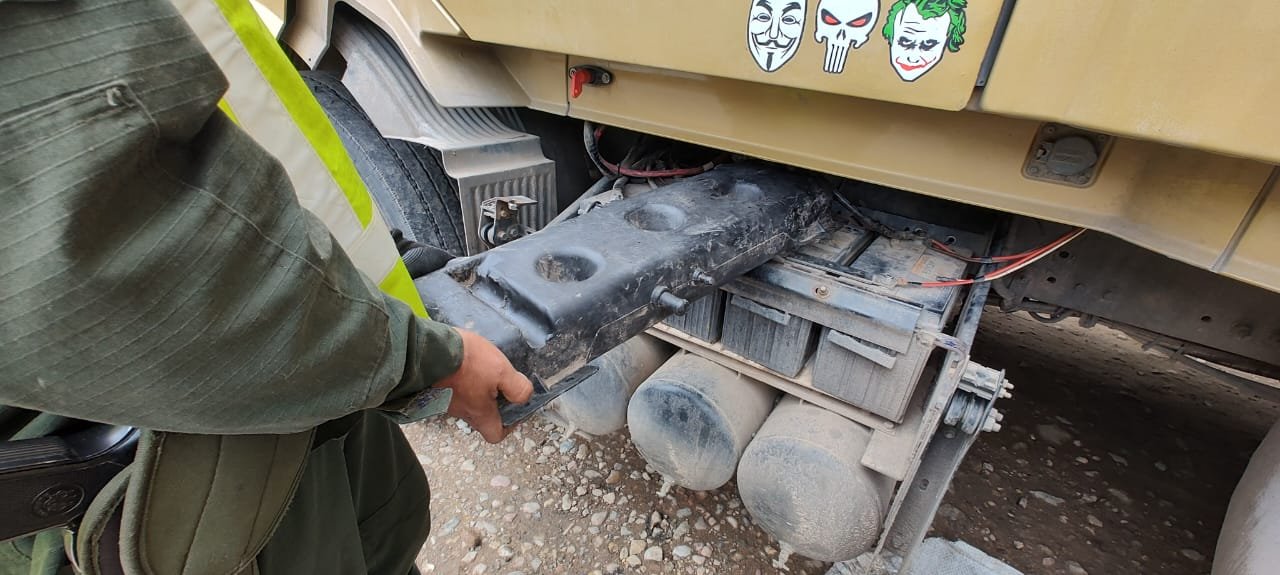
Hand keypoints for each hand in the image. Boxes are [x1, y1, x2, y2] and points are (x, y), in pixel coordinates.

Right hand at [434, 328, 532, 442]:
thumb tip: (525, 399)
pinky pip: (453, 390)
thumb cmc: (466, 362)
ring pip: (466, 402)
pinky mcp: (433, 389)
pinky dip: (461, 380)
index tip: (513, 408)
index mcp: (479, 413)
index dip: (508, 426)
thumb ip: (517, 388)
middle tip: (498, 381)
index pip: (495, 435)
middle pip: (481, 417)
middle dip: (493, 402)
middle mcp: (461, 412)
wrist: (428, 349)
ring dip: (476, 389)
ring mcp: (444, 402)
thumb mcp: (501, 371)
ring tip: (481, 367)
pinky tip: (465, 363)